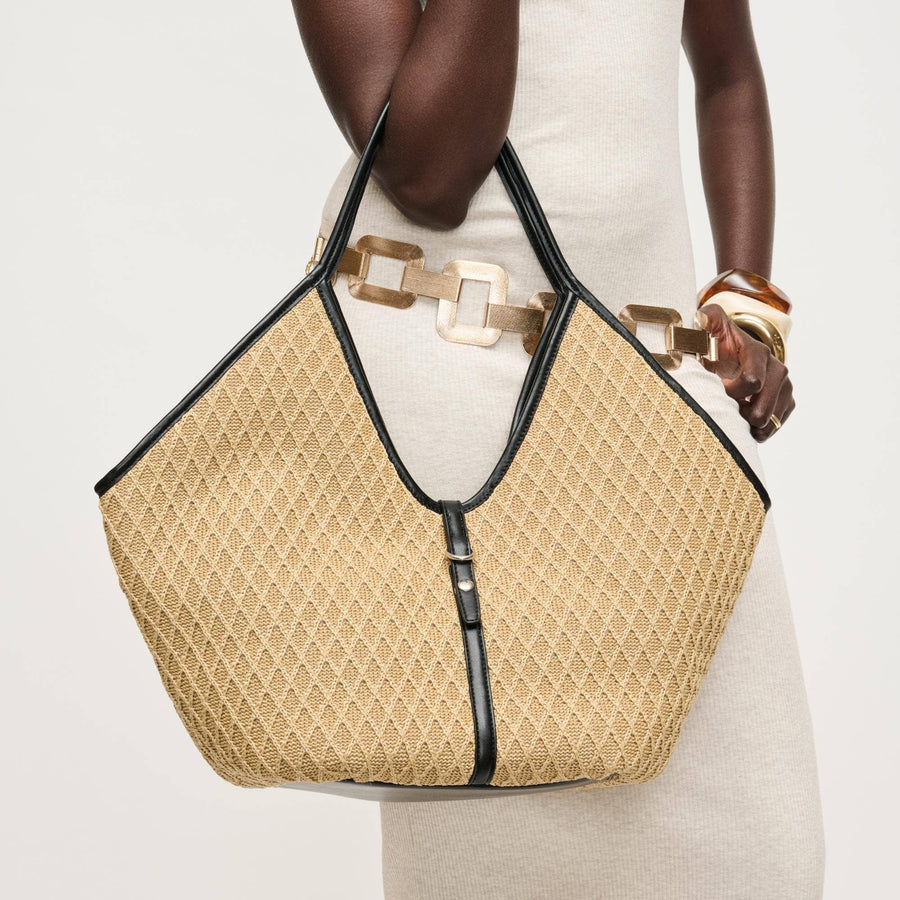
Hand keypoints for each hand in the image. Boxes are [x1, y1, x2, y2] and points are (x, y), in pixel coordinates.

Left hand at [694, 302, 794, 441]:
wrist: (729, 347)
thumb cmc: (716, 338)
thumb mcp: (709, 324)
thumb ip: (704, 320)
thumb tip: (698, 319)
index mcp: (756, 351)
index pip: (753, 381)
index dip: (732, 393)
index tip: (718, 391)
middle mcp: (774, 366)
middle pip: (763, 405)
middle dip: (743, 414)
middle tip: (726, 411)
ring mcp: (782, 383)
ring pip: (772, 417)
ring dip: (753, 426)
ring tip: (735, 422)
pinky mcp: (784, 398)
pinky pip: (778, 422)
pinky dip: (763, 431)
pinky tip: (746, 429)